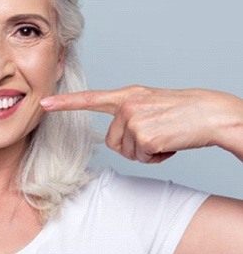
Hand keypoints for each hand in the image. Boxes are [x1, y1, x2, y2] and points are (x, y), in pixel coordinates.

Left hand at [41, 86, 242, 162]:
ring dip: (146, 151)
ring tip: (164, 136)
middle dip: (132, 146)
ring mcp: (133, 119)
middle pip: (111, 141)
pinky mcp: (143, 135)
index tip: (44, 104)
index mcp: (127, 95)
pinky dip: (157, 157)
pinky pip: (142, 157)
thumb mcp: (150, 104)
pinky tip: (169, 143)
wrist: (210, 113)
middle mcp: (127, 104)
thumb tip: (114, 137)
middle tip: (155, 135)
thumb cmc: (182, 111)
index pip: (90, 99)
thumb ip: (128, 113)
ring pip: (126, 152)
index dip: (65, 103)